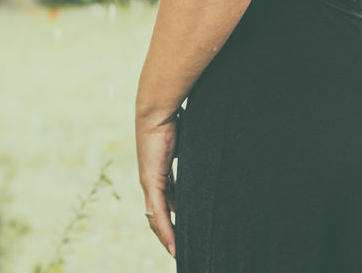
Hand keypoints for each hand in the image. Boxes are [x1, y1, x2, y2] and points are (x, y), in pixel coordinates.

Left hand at [137, 108, 181, 258]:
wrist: (156, 110)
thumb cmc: (172, 119)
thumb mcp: (186, 142)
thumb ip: (193, 152)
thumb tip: (211, 145)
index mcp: (159, 172)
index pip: (166, 200)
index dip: (173, 215)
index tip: (184, 225)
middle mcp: (151, 181)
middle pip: (158, 214)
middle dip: (168, 231)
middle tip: (180, 246)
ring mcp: (149, 183)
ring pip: (157, 218)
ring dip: (167, 237)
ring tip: (177, 252)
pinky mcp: (151, 183)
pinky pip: (159, 213)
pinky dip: (166, 231)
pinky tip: (173, 246)